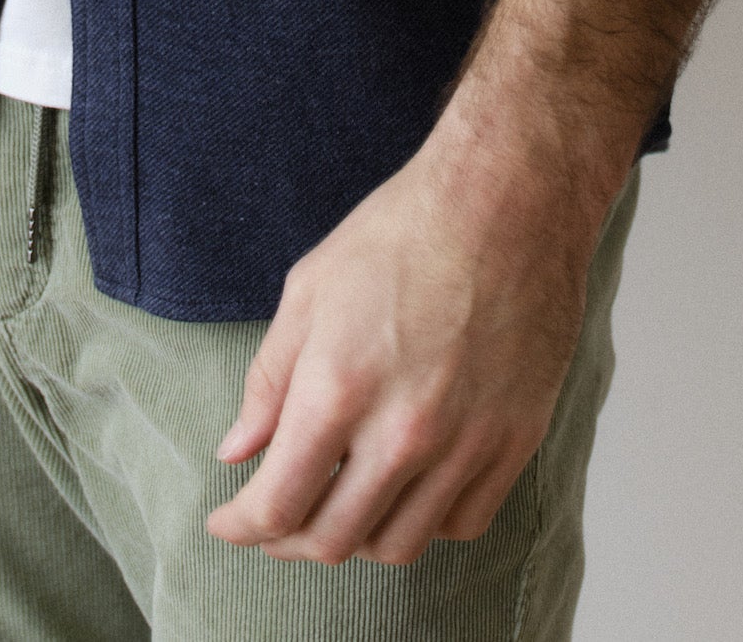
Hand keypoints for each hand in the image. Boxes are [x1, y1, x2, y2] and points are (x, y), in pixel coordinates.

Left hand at [207, 134, 612, 566]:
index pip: (277, 505)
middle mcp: (404, 431)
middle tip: (273, 520)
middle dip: (287, 540)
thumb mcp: (310, 289)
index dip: (241, 526)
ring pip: (399, 544)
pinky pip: (462, 523)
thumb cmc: (402, 231)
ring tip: (336, 504)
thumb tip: (238, 451)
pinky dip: (424, 521)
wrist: (507, 199)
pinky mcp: (516, 441)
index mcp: (339, 389)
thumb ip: (269, 380)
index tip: (227, 520)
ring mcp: (467, 443)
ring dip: (355, 537)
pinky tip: (403, 488)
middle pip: (333, 539)